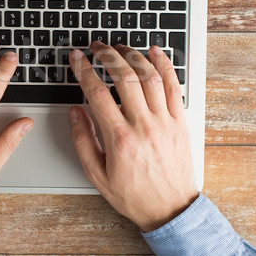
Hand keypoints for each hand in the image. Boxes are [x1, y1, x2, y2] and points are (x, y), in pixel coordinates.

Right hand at [69, 42, 197, 231]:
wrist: (170, 209)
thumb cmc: (134, 194)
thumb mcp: (97, 174)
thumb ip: (82, 141)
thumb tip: (75, 112)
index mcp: (119, 138)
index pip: (97, 93)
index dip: (84, 70)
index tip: (77, 58)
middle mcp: (143, 125)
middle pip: (124, 77)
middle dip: (107, 55)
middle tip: (97, 47)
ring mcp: (164, 121)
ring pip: (149, 76)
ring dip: (133, 55)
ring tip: (120, 47)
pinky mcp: (180, 121)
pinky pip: (174, 86)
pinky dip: (164, 65)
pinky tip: (155, 52)